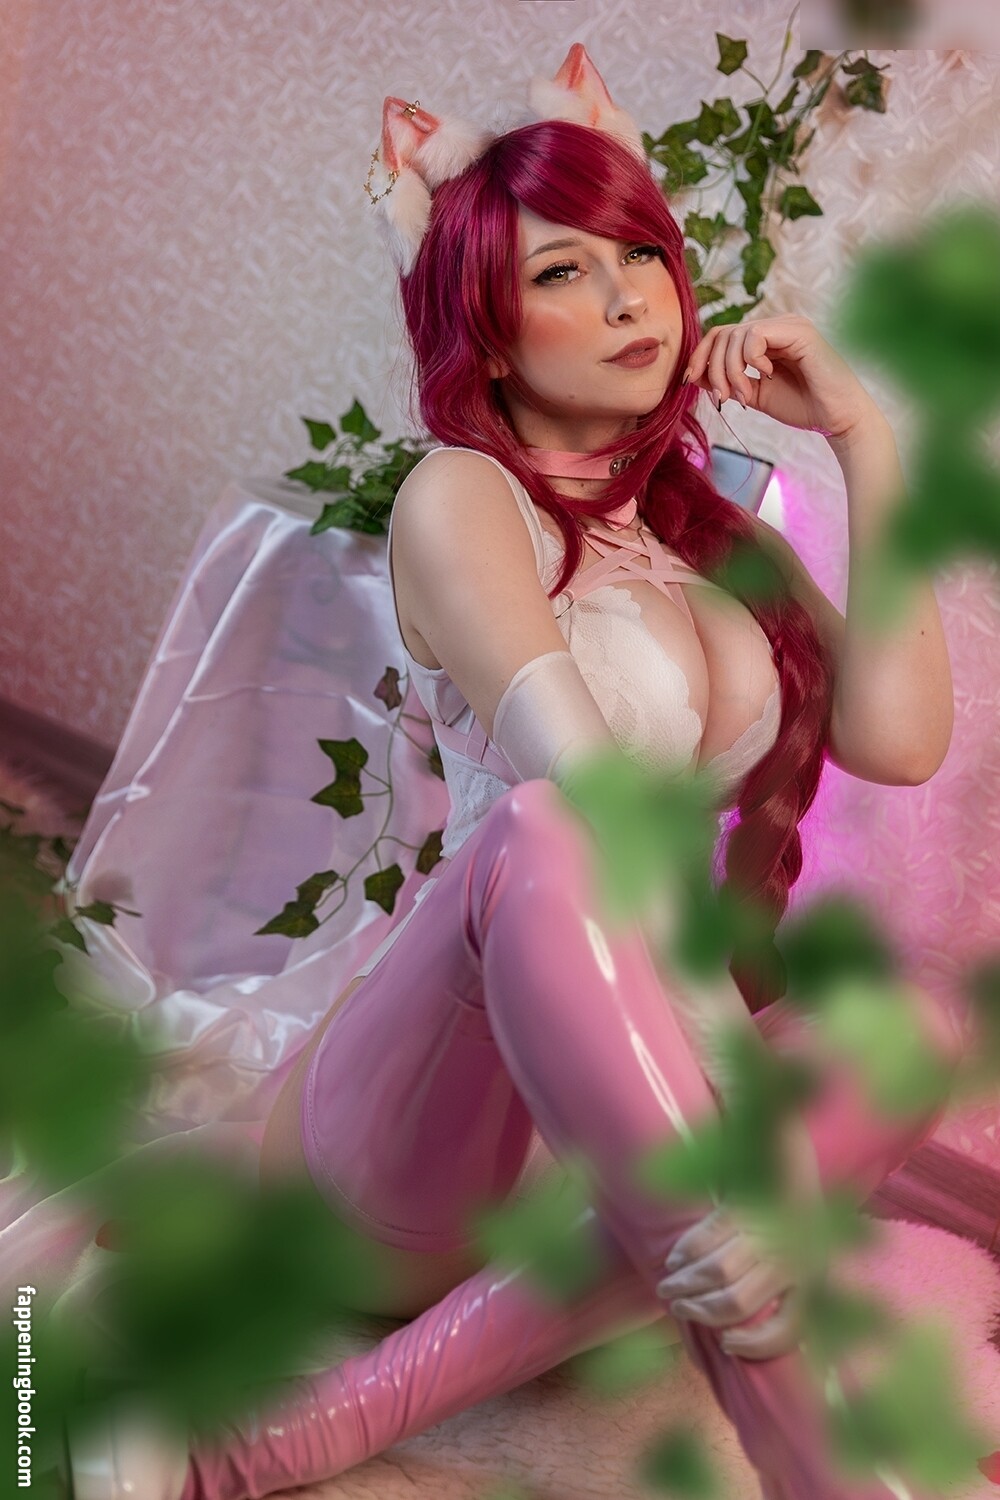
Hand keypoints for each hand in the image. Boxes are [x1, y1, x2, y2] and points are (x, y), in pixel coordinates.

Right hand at [657, 1203, 801, 1360]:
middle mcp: (791, 1260)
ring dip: (685, 1284)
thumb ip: (781, 1297)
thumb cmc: (791, 1226)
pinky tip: (673, 1262)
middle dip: (700, 1312)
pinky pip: (708, 1236)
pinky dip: (686, 1252)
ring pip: (717, 1271)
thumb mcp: (801, 1264)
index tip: (726, 1343)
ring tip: (666, 1290)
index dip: (754, 1345)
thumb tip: (735, 1337)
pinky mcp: (744, 1207)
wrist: (790, 1168)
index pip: (786, 1331)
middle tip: (678, 1310)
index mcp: (811, 1281)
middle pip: (737, 1302)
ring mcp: (766, 1232)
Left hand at [683, 314, 880, 443]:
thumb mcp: (755, 394)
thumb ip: (729, 382)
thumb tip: (695, 374)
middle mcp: (777, 326)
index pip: (721, 335)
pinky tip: (767, 376)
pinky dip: (751, 360)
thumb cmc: (803, 407)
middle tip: (722, 399)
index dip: (701, 355)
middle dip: (714, 369)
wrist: (837, 420)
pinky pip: (756, 336)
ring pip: (736, 335)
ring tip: (744, 396)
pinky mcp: (799, 332)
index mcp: (766, 339)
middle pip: (723, 334)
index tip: (690, 381)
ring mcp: (789, 325)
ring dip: (730, 371)